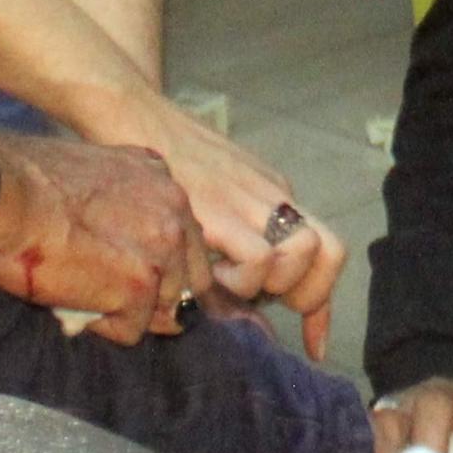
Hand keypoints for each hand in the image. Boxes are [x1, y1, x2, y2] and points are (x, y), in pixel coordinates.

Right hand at [0, 132, 214, 343]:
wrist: (2, 193)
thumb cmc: (27, 178)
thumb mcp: (97, 167)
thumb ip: (126, 196)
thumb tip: (122, 234)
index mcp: (163, 180)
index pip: (185, 240)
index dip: (162, 265)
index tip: (132, 273)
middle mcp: (174, 212)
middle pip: (186, 279)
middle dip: (156, 296)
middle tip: (113, 298)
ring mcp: (161, 251)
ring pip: (162, 308)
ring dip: (126, 312)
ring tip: (83, 296)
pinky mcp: (138, 288)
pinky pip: (130, 329)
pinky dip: (101, 326)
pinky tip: (72, 303)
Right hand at [139, 99, 347, 361]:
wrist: (126, 108)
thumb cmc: (154, 153)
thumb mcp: (206, 190)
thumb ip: (226, 231)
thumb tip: (229, 290)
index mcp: (270, 191)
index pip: (324, 245)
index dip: (321, 302)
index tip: (314, 344)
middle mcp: (270, 193)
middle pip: (327, 250)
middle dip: (304, 296)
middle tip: (258, 306)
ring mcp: (247, 197)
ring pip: (300, 253)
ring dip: (267, 286)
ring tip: (222, 284)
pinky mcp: (218, 206)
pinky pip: (257, 258)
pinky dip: (237, 281)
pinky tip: (202, 276)